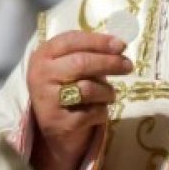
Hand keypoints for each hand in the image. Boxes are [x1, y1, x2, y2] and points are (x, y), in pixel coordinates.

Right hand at [28, 31, 132, 169]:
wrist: (54, 128)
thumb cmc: (68, 88)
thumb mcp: (70, 66)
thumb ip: (89, 53)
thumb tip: (119, 47)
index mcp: (43, 55)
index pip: (71, 40)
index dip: (98, 41)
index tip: (121, 45)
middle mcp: (40, 75)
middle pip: (81, 63)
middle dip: (109, 62)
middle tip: (128, 66)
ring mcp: (47, 99)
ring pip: (88, 88)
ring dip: (107, 92)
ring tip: (109, 95)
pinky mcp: (57, 122)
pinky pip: (91, 112)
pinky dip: (102, 112)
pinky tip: (98, 111)